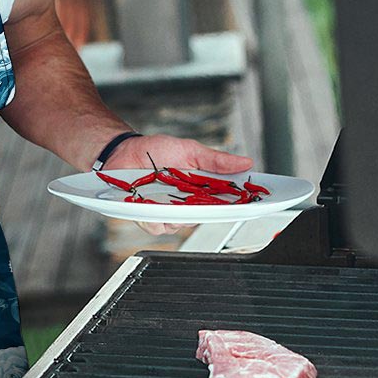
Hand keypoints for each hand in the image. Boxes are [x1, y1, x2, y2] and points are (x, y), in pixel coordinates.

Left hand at [104, 134, 253, 236]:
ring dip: (176, 212)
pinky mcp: (148, 217)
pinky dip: (154, 216)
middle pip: (205, 217)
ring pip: (181, 225)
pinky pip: (157, 226)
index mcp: (201, 189)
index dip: (240, 205)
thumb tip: (245, 162)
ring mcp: (167, 212)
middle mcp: (186, 204)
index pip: (226, 202)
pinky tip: (148, 202)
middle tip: (200, 196)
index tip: (253, 203)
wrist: (124, 152)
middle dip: (206, 210)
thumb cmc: (156, 150)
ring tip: (166, 193)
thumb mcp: (190, 150)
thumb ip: (216, 160)